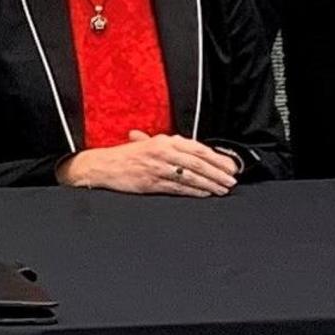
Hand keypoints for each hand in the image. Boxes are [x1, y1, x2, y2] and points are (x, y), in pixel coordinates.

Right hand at [61, 132, 242, 196]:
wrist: (102, 166)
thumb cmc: (125, 156)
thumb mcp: (148, 144)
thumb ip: (168, 146)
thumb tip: (191, 151)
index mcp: (164, 140)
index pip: (197, 148)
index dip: (216, 158)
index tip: (229, 166)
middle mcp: (163, 152)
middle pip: (198, 163)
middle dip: (217, 173)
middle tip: (231, 180)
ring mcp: (158, 168)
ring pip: (191, 176)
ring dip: (210, 184)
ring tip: (223, 190)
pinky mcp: (152, 183)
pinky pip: (178, 188)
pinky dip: (194, 191)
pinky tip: (205, 194)